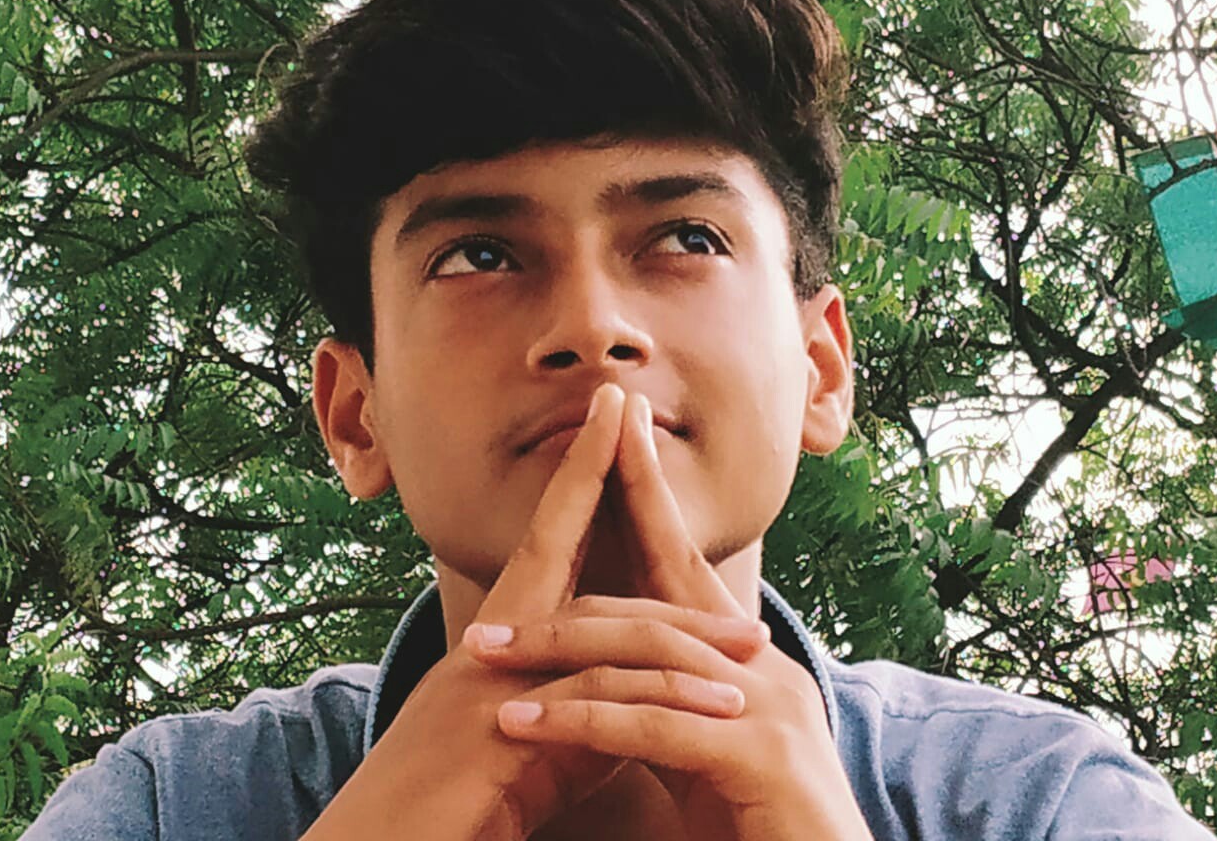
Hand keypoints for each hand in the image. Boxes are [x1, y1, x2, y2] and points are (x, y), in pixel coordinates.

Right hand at [300, 383, 767, 840]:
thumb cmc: (459, 813)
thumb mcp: (537, 749)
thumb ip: (585, 707)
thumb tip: (642, 691)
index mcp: (499, 646)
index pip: (547, 544)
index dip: (577, 478)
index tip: (607, 417)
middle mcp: (486, 648)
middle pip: (561, 555)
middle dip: (607, 486)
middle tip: (643, 424)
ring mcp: (485, 684)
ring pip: (598, 631)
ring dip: (679, 629)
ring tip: (757, 641)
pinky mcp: (495, 732)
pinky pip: (598, 701)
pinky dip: (665, 700)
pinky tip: (720, 704)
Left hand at [468, 392, 874, 840]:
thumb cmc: (759, 825)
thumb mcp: (702, 755)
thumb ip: (662, 709)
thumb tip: (603, 685)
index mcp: (747, 659)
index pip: (683, 561)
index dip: (646, 492)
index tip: (612, 432)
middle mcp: (762, 667)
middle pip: (654, 600)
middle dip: (567, 595)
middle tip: (484, 619)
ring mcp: (768, 706)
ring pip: (644, 655)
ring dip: (555, 656)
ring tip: (484, 665)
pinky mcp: (759, 754)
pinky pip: (651, 723)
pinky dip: (580, 721)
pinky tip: (524, 725)